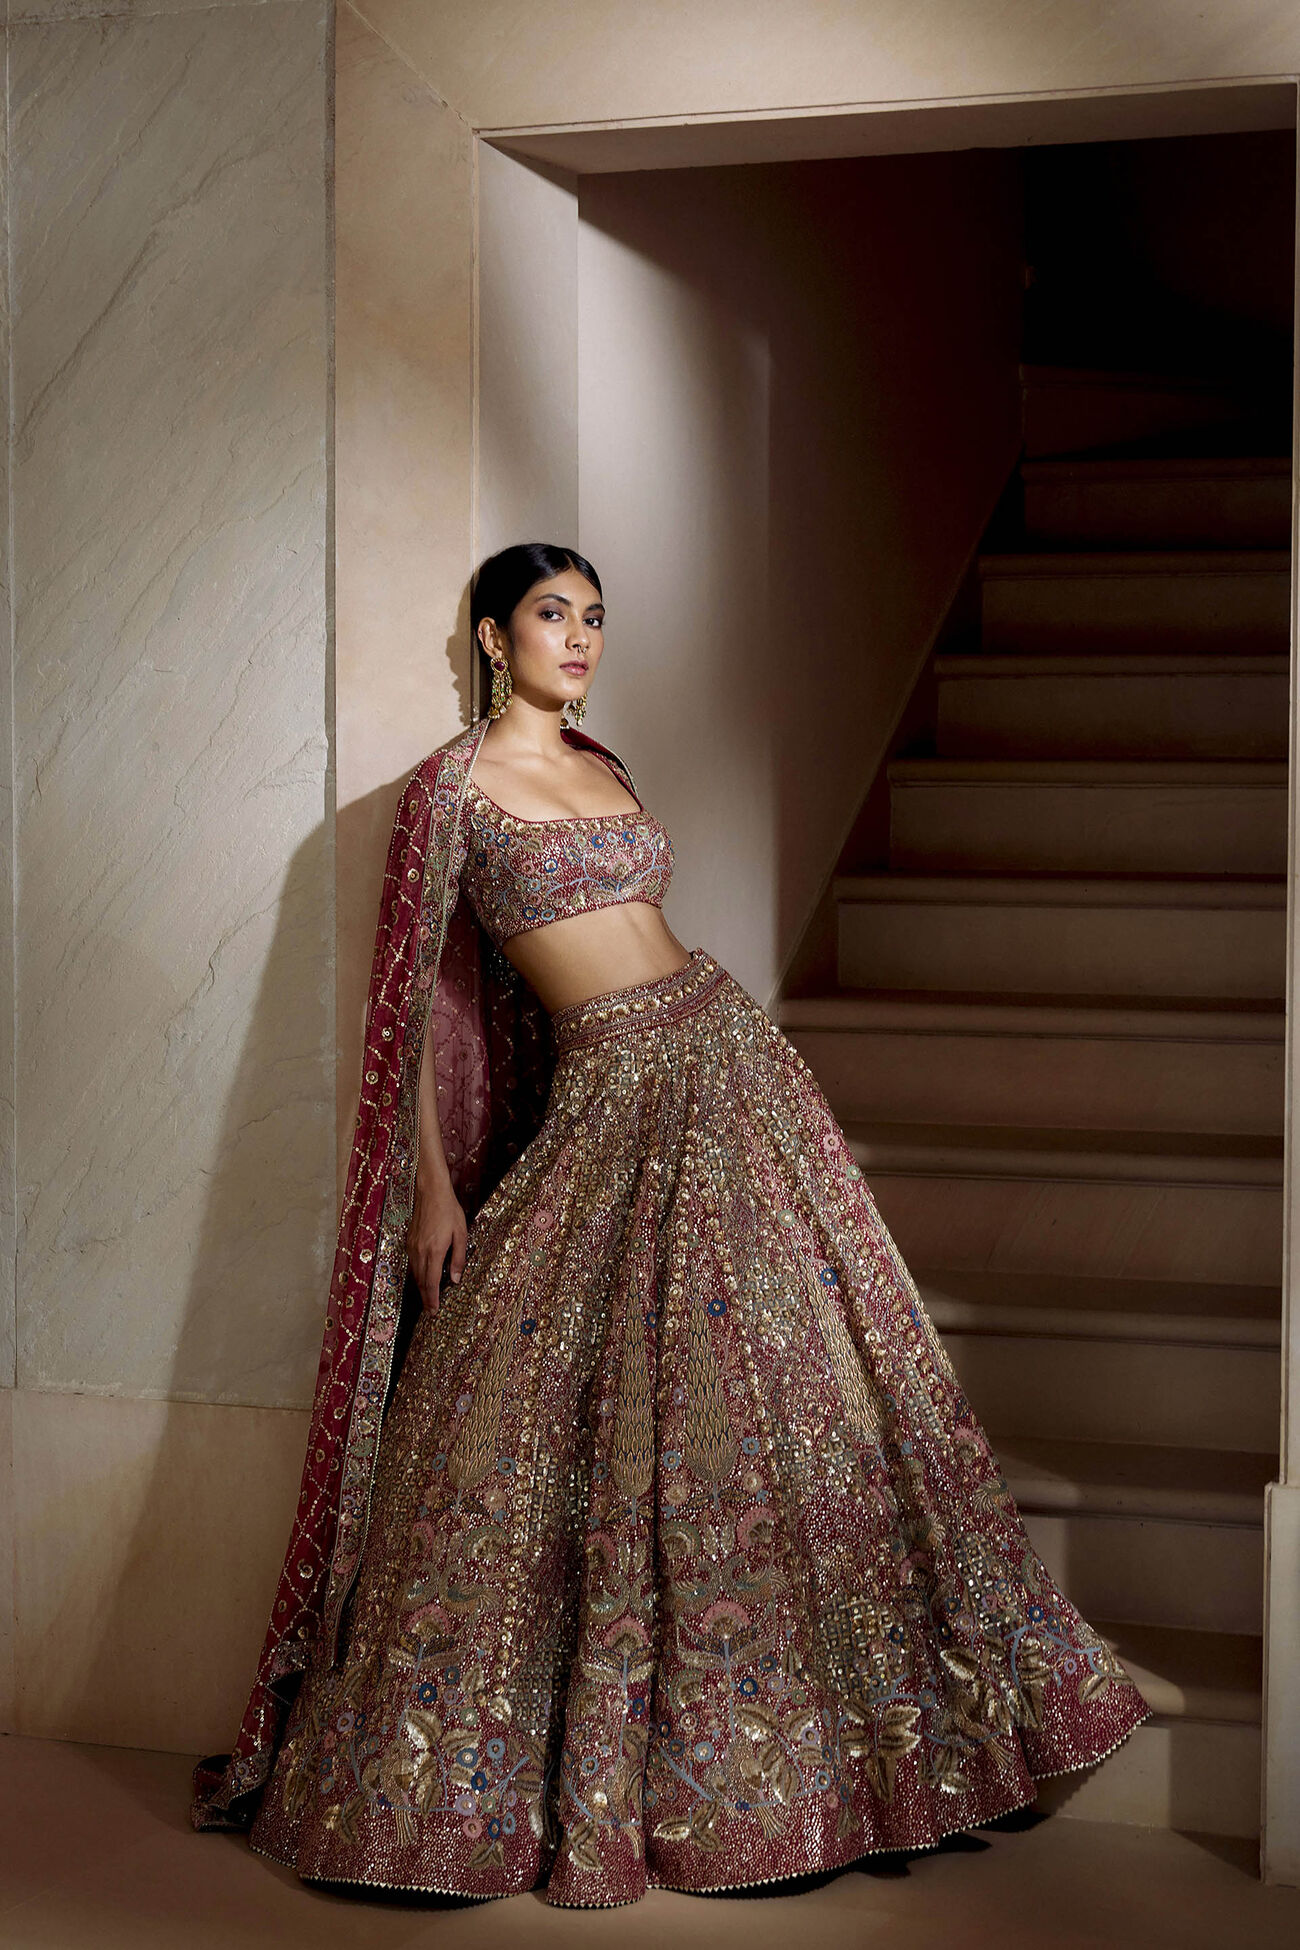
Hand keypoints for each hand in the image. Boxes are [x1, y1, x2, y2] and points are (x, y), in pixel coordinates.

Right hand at [407, 1171, 467, 1311]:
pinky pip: (412, 1263)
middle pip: (420, 1282)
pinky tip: (423, 1277)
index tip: (433, 1311)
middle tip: (431, 1311)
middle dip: (425, 1298)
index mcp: (434, 1251)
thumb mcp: (461, 1234)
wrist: (430, 1192)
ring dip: (421, 1288)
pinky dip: (417, 1275)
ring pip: (415, 1274)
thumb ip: (459, 1258)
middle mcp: (420, 1252)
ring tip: (428, 1298)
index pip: (430, 1283)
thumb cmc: (449, 1211)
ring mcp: (412, 1246)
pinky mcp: (409, 1241)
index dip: (432, 1299)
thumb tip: (455, 1279)